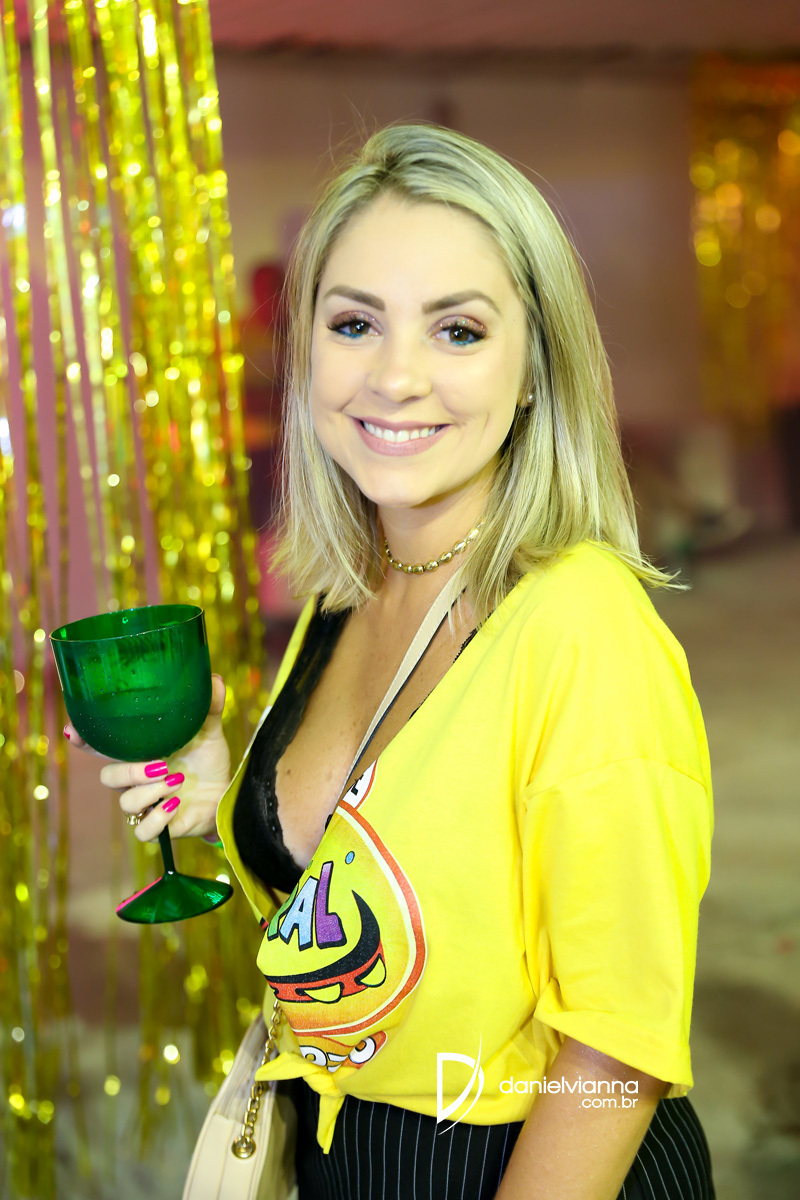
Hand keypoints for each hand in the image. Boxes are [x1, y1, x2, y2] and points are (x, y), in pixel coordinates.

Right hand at [63, 674, 231, 842]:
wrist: (227, 792)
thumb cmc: (208, 760)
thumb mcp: (208, 731)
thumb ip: (209, 707)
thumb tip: (214, 679)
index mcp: (140, 753)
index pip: (103, 747)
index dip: (84, 741)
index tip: (73, 731)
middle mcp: (137, 780)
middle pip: (108, 777)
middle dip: (129, 771)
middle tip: (160, 764)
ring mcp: (147, 804)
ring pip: (126, 803)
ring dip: (151, 791)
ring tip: (178, 780)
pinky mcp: (160, 827)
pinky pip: (143, 831)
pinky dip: (157, 819)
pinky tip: (175, 804)